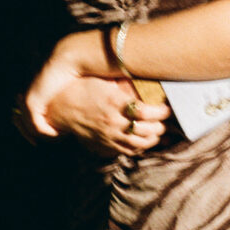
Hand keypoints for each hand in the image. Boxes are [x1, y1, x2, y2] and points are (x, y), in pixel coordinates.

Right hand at [44, 76, 171, 155]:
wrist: (62, 108)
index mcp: (114, 103)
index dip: (162, 112)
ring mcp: (110, 136)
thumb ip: (125, 83)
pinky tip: (146, 140)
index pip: (146, 112)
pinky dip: (142, 147)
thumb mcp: (105, 80)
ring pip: (141, 144)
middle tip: (166, 118)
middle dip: (161, 125)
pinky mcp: (106, 145)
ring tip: (158, 129)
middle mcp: (114, 122)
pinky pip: (129, 151)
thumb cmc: (85, 88)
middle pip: (148, 130)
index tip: (167, 107)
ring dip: (154, 137)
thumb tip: (147, 78)